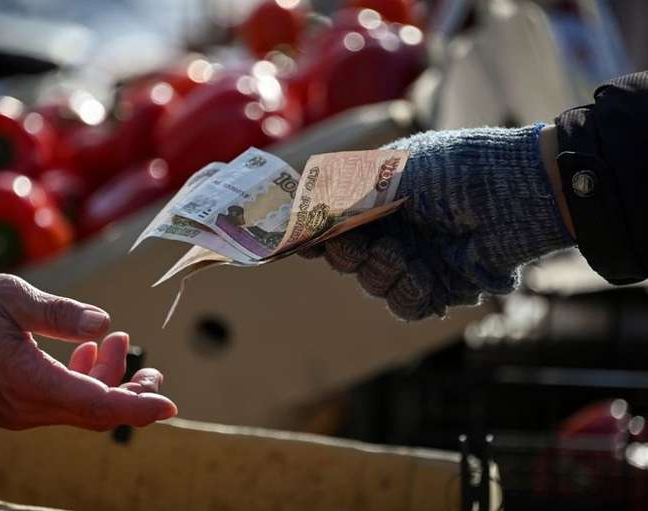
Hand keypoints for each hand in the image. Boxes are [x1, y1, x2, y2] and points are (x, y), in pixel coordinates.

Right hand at [0, 274, 176, 430]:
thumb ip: (61, 313)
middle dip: (131, 393)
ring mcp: (21, 409)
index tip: (168, 404)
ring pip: (80, 406)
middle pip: (96, 412)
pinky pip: (62, 401)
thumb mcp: (13, 298)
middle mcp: (28, 406)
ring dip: (106, 379)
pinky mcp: (17, 403)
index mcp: (30, 382)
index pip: (98, 405)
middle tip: (153, 370)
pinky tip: (86, 350)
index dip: (137, 406)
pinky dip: (83, 380)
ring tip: (115, 341)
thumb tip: (103, 324)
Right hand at [302, 125, 574, 319]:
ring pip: (372, 284)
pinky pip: (404, 305)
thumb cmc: (457, 169)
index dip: (313, 234)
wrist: (518, 194)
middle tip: (355, 244)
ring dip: (382, 272)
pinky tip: (424, 277)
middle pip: (345, 257)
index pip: (334, 220)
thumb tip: (298, 211)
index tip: (293, 244)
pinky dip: (409, 293)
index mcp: (379, 197)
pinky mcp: (439, 286)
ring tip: (406, 257)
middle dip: (347, 254)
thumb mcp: (393, 172)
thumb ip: (345, 196)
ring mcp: (416, 258)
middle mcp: (394, 228)